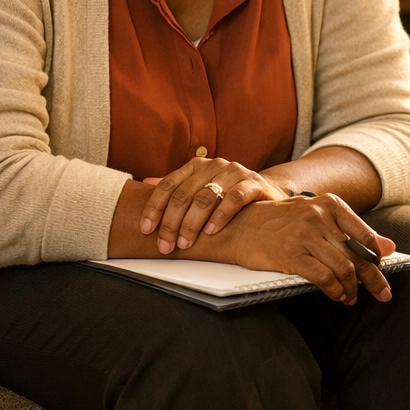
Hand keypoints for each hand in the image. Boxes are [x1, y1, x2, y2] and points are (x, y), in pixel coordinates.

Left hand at [139, 157, 290, 253]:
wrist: (266, 192)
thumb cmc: (228, 193)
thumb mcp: (201, 188)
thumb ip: (176, 187)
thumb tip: (143, 184)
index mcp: (197, 166)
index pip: (168, 185)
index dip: (154, 208)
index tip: (146, 229)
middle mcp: (214, 165)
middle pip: (184, 194)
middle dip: (171, 223)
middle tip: (166, 245)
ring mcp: (235, 172)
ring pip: (206, 197)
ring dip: (192, 223)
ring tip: (186, 242)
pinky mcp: (253, 183)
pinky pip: (234, 198)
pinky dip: (220, 216)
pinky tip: (212, 231)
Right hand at [227, 192, 397, 304]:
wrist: (241, 225)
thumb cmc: (281, 221)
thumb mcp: (318, 216)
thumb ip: (352, 230)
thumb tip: (389, 247)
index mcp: (330, 204)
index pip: (365, 235)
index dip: (378, 259)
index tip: (384, 274)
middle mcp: (319, 216)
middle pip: (357, 255)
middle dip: (374, 279)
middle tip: (383, 294)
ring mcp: (304, 235)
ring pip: (343, 268)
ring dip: (352, 289)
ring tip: (351, 298)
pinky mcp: (290, 254)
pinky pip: (323, 278)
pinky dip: (335, 291)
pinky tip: (336, 296)